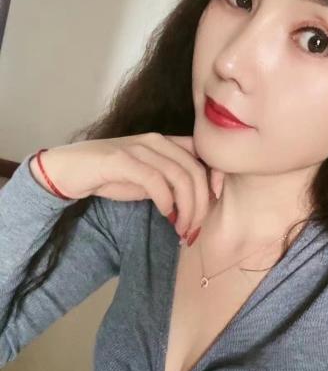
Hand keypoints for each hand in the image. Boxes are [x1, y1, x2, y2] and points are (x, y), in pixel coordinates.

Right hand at [29, 134, 224, 238]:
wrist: (70, 170)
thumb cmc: (110, 176)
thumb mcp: (148, 178)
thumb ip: (171, 183)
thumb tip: (196, 203)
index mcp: (165, 142)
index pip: (203, 153)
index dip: (215, 176)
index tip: (215, 200)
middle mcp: (156, 141)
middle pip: (194, 171)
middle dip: (201, 205)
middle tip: (194, 229)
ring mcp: (139, 148)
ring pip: (180, 177)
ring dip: (186, 208)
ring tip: (181, 228)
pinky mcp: (122, 159)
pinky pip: (155, 180)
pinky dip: (166, 200)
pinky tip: (165, 214)